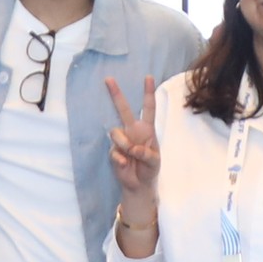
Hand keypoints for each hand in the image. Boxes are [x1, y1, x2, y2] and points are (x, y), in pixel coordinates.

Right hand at [103, 74, 162, 206]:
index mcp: (147, 129)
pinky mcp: (113, 151)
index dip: (148, 93)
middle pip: (123, 109)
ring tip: (131, 156)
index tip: (148, 77)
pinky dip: (120, 159)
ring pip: (116, 133)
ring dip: (124, 144)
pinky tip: (125, 165)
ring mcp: (122, 140)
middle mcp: (133, 130)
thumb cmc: (150, 169)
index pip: (148, 108)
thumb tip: (134, 148)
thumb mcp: (154, 162)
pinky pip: (114, 151)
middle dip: (116, 94)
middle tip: (108, 79)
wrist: (138, 184)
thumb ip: (147, 155)